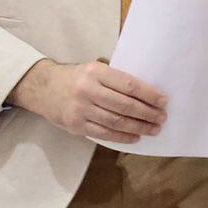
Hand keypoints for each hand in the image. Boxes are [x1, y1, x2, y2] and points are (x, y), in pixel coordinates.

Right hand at [10, 59, 166, 141]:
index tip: (164, 101)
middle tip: (162, 118)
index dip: (149, 94)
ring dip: (139, 127)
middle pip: (125, 105)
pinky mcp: (76, 125)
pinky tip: (136, 137)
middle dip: (147, 113)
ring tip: (154, 129)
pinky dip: (122, 137)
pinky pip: (104, 133)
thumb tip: (149, 93)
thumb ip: (116, 79)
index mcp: (96, 72)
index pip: (129, 85)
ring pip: (116, 121)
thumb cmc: (77, 78)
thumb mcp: (95, 70)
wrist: (43, 88)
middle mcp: (88, 90)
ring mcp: (80, 109)